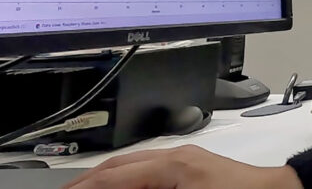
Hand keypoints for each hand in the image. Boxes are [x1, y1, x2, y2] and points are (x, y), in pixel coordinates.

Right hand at [63, 145, 302, 188]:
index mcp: (173, 165)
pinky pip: (154, 170)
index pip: (114, 177)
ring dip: (111, 180)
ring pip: (136, 165)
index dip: (84, 187)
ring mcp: (189, 160)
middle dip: (90, 182)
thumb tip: (116, 188)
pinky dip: (133, 180)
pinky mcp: (197, 169)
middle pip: (120, 166)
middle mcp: (179, 156)